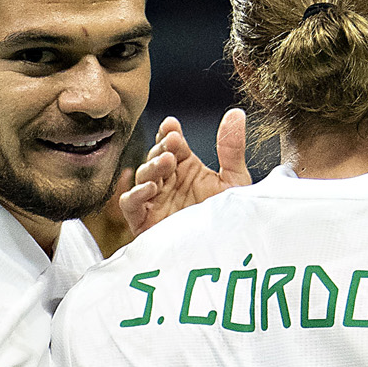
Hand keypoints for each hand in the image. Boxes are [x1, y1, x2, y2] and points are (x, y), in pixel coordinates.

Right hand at [119, 108, 253, 236]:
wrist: (227, 253)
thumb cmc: (230, 220)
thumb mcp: (234, 180)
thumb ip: (231, 148)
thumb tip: (236, 113)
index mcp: (187, 169)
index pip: (172, 144)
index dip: (169, 133)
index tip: (173, 125)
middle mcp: (169, 183)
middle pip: (156, 157)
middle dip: (162, 147)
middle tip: (174, 142)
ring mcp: (156, 201)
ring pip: (143, 177)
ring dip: (152, 166)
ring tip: (166, 161)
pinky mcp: (145, 222)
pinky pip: (131, 205)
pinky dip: (137, 195)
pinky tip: (151, 188)